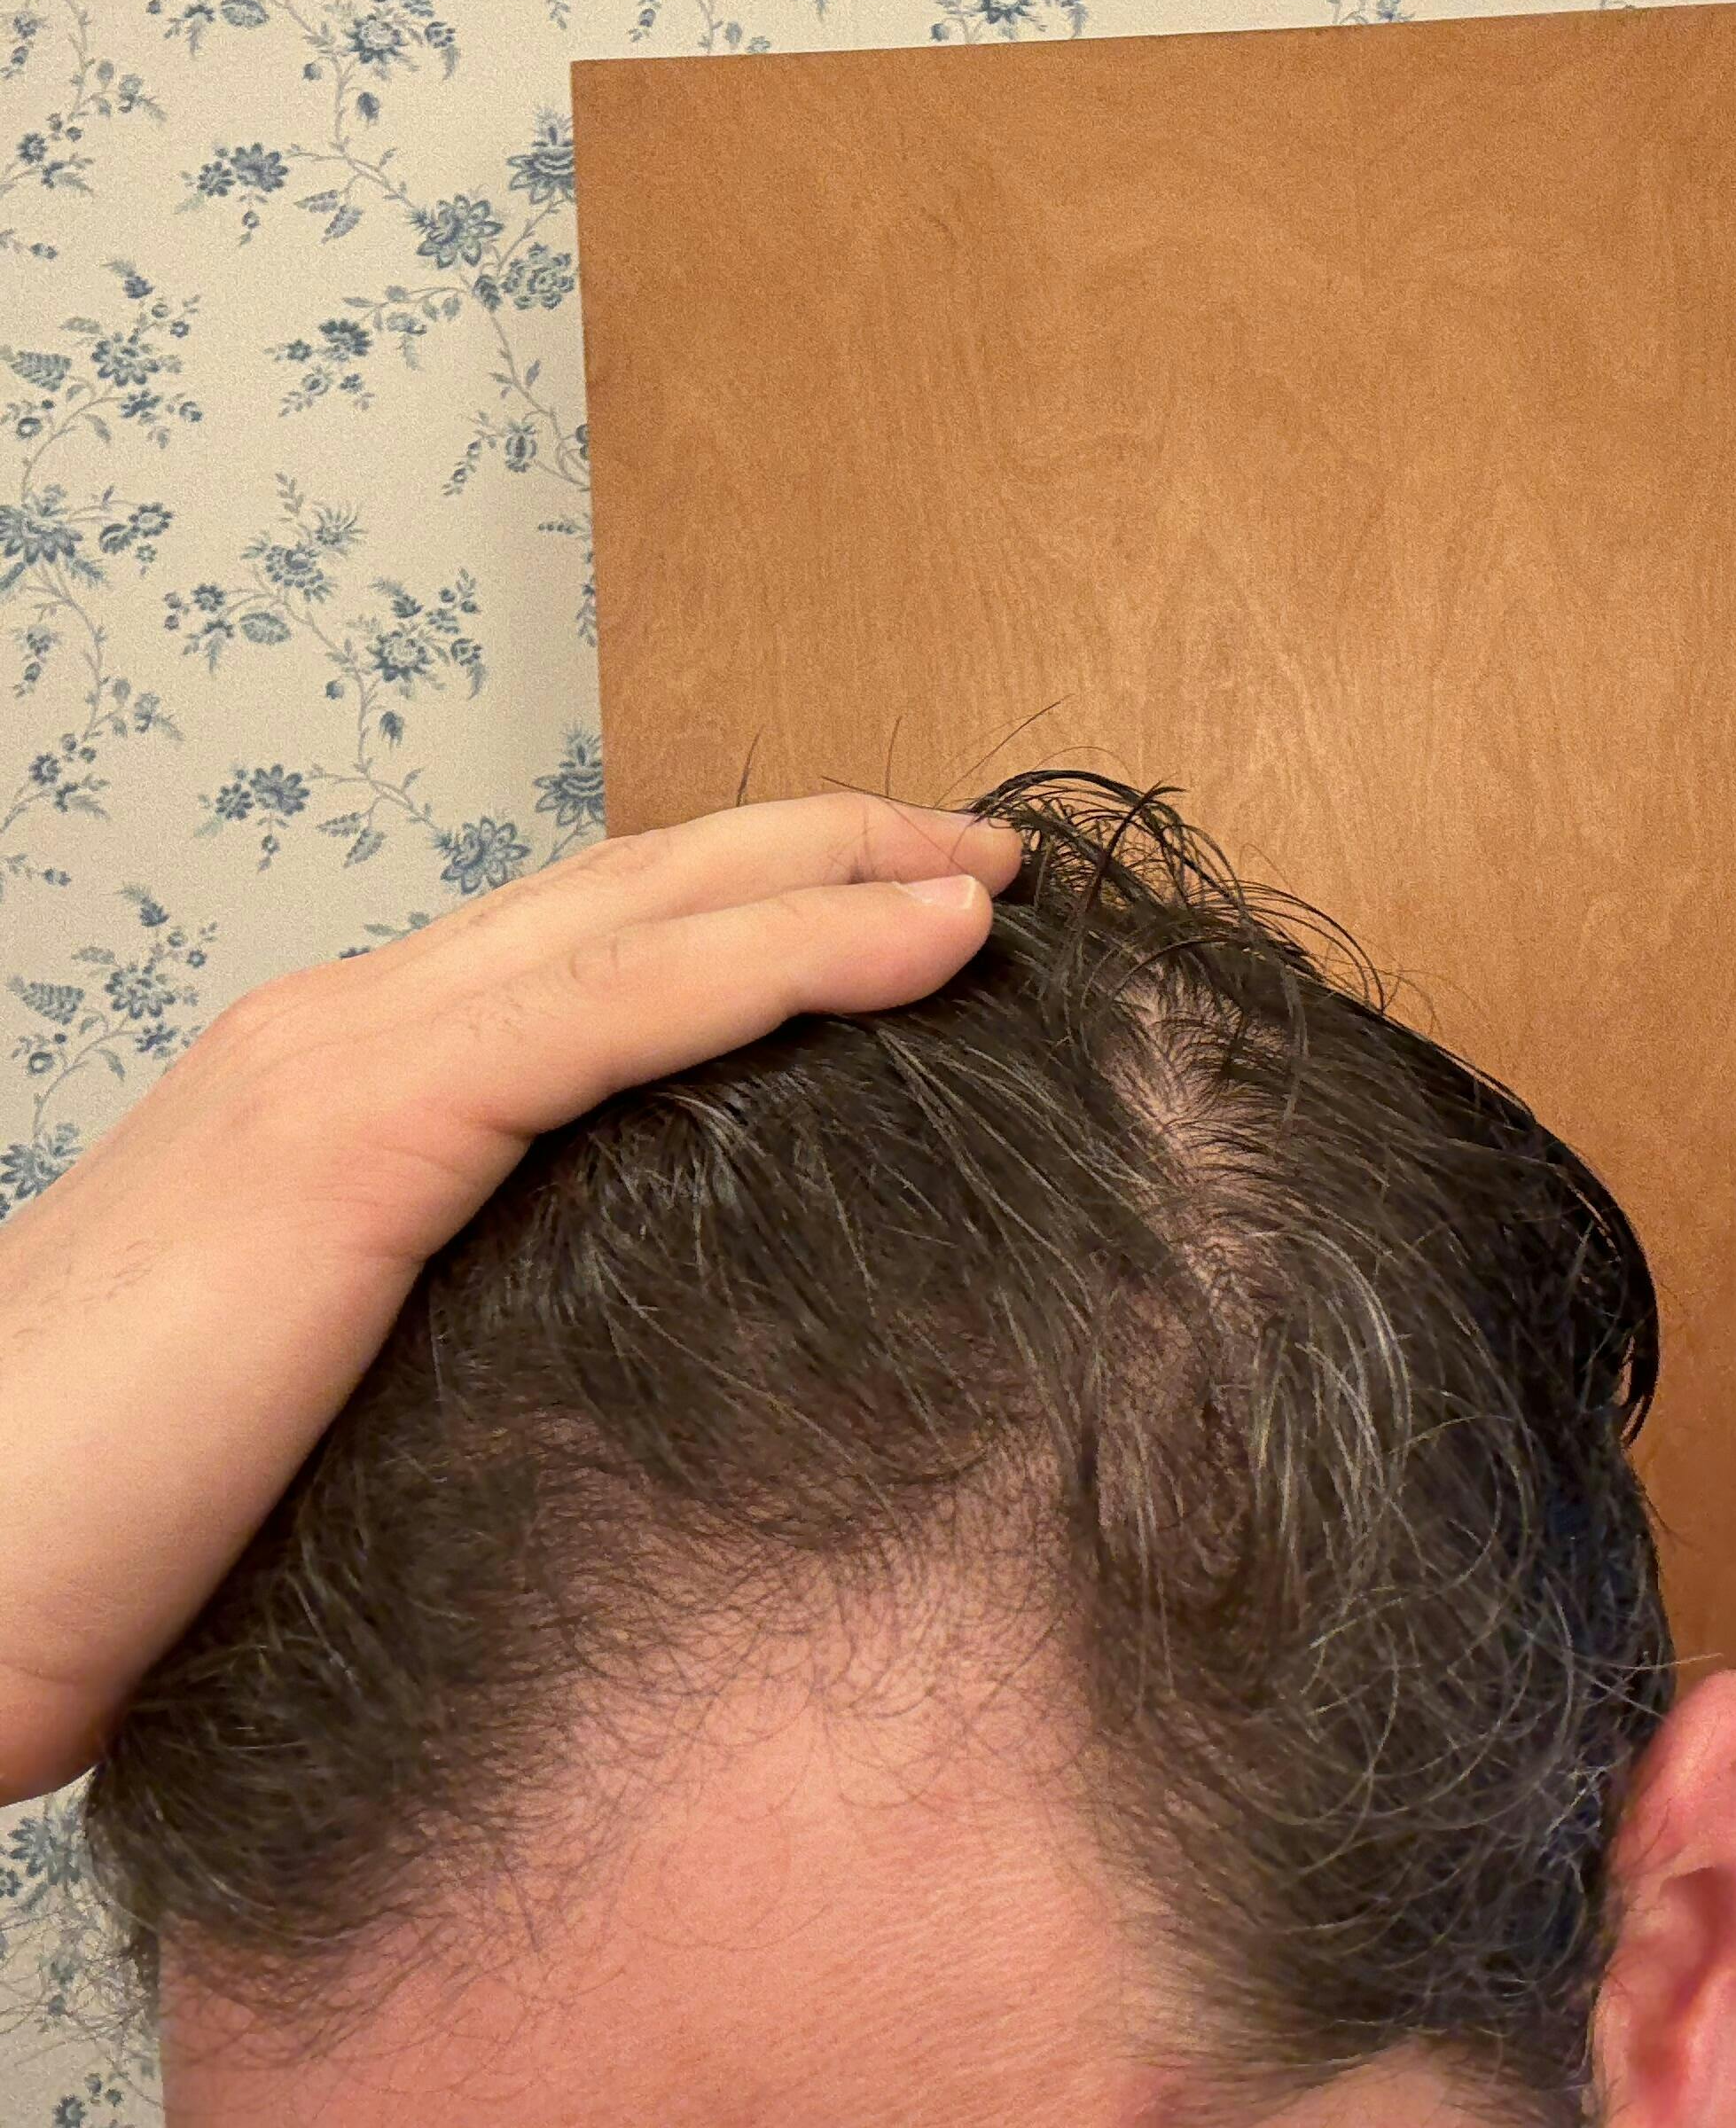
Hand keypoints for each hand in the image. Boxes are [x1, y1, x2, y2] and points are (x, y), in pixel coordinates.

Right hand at [0, 793, 1019, 1807]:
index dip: (744, 908)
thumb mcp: (322, 1388)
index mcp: (335, 1082)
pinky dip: (793, 957)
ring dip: (839, 873)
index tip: (896, 914)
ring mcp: (345, 1056)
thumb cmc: (98, 1532)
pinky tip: (929, 942)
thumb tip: (596, 1342)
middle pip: (631, 888)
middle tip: (975, 849)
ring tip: (990, 869)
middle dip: (818, 850)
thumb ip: (450, 1315)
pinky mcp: (361, 1132)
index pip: (580, 950)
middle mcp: (343, 1026)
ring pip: (647, 915)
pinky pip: (622, 1011)